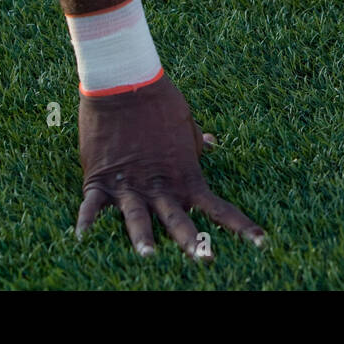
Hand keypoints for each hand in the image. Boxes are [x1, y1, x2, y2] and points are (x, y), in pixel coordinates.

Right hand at [75, 74, 264, 259]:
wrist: (125, 82)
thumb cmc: (160, 101)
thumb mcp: (186, 124)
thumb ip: (196, 143)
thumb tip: (212, 144)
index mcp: (185, 175)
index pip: (219, 208)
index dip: (241, 227)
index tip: (261, 244)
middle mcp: (160, 185)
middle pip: (179, 220)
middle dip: (193, 243)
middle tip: (206, 260)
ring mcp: (130, 184)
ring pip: (137, 218)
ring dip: (142, 239)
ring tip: (148, 257)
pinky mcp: (99, 178)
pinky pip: (92, 206)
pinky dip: (86, 222)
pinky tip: (81, 240)